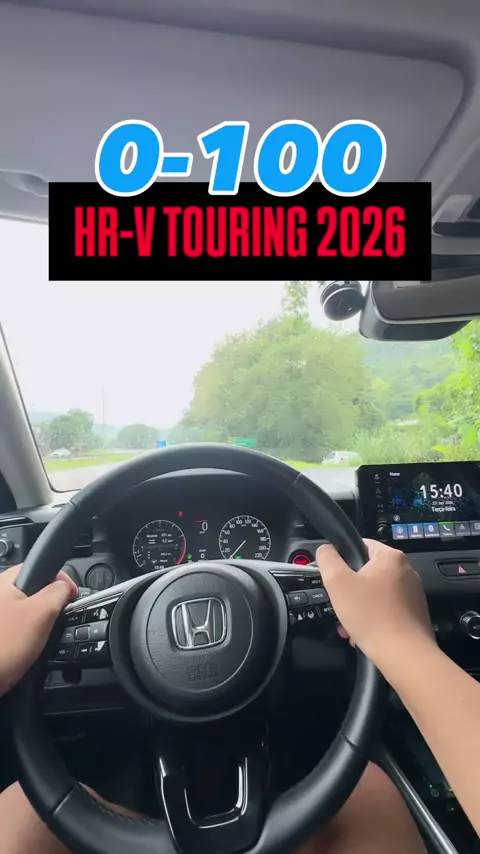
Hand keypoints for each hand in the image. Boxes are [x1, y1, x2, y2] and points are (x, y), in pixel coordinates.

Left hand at [0, 565, 76, 695]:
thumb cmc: (4, 647)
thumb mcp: (42, 612)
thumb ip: (58, 592)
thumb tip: (64, 586)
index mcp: (4, 583)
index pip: (40, 567)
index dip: (61, 579)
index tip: (72, 596)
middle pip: (34, 590)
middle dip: (50, 604)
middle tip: (57, 619)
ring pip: (27, 612)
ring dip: (39, 623)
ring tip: (40, 639)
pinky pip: (19, 629)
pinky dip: (27, 637)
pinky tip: (28, 649)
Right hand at [316, 539, 434, 669]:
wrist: (404, 655)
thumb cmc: (371, 615)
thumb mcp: (338, 582)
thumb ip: (327, 559)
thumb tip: (325, 549)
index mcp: (391, 557)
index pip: (361, 545)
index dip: (343, 560)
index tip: (335, 580)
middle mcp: (407, 571)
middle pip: (368, 573)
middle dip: (350, 591)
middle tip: (341, 605)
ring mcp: (414, 593)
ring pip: (376, 594)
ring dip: (359, 607)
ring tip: (350, 625)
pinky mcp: (415, 614)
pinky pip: (387, 610)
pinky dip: (374, 619)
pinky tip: (364, 634)